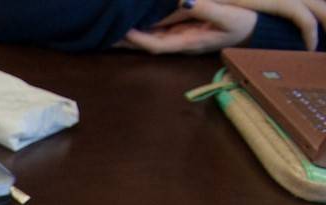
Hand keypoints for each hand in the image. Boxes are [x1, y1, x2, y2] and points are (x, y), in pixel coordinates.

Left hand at [125, 0, 322, 51]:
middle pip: (148, 42)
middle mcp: (180, 41)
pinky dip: (146, 22)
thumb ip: (206, 9)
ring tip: (113, 24)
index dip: (139, 39)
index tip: (124, 31)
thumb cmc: (243, 24)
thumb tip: (184, 0)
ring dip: (133, 30)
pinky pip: (161, 26)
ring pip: (152, 34)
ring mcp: (181, 35)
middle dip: (127, 39)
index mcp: (188, 43)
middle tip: (105, 31)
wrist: (255, 28)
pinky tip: (134, 17)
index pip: (157, 45)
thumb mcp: (228, 16)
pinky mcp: (183, 27)